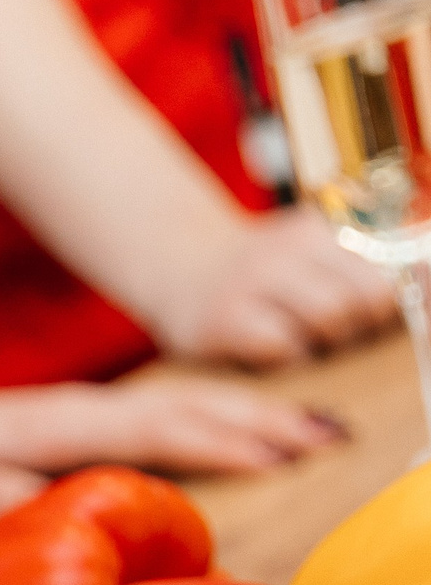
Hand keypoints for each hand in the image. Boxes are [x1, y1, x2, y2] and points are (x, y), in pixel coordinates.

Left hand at [0, 376, 340, 525]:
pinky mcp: (98, 418)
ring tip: (315, 432)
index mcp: (52, 424)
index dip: (206, 443)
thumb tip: (45, 512)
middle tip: (320, 444)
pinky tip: (260, 432)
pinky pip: (173, 414)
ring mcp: (95, 408)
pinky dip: (222, 417)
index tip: (266, 461)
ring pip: (186, 401)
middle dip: (251, 422)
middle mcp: (84, 407)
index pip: (144, 431)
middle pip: (183, 407)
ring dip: (249, 413)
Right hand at [152, 207, 396, 367]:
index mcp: (323, 226)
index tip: (397, 311)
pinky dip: (292, 357)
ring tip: (316, 341)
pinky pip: (283, 347)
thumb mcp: (315, 246)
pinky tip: (280, 351)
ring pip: (332, 317)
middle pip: (369, 293)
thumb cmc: (264, 270)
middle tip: (350, 331)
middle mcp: (289, 247)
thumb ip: (369, 260)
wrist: (179, 264)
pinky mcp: (223, 319)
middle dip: (368, 322)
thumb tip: (425, 282)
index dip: (404, 294)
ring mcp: (253, 281)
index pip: (393, 261)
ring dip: (332, 341)